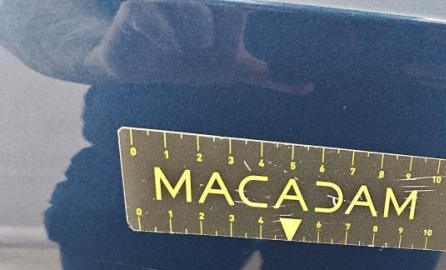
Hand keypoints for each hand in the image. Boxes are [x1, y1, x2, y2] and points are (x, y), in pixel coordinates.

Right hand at [84, 0, 311, 93]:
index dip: (240, 13)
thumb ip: (270, 75)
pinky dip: (165, 36)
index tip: (238, 44)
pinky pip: (154, 17)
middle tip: (208, 47)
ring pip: (193, 11)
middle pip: (225, 9)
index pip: (239, 7)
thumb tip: (308, 85)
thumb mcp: (234, 68)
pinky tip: (167, 45)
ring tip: (188, 48)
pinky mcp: (137, 6)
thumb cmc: (189, 60)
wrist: (140, 67)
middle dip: (220, 34)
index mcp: (223, 5)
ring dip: (194, 36)